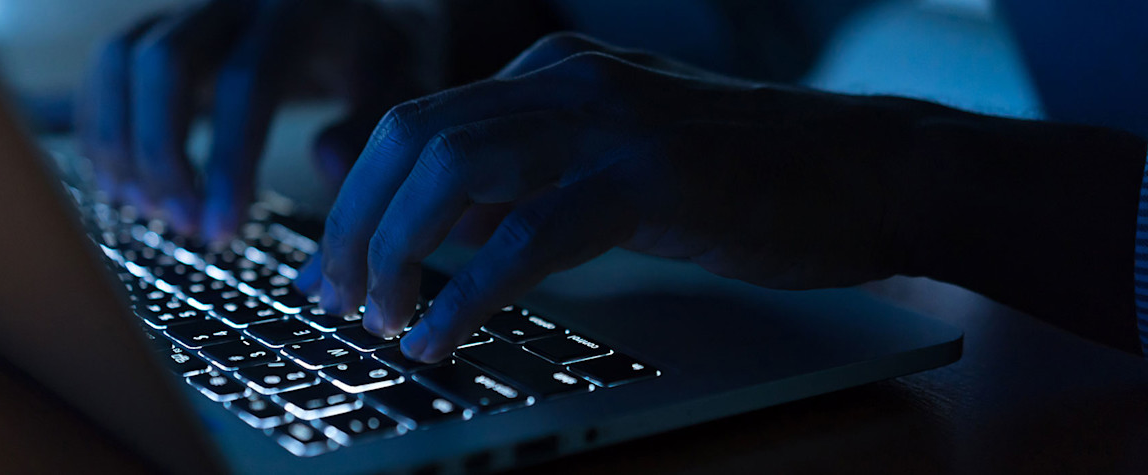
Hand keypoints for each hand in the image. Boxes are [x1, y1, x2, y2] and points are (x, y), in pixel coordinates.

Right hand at [75, 0, 438, 240]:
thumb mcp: (400, 91)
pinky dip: (104, 126)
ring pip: (122, 60)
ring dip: (122, 141)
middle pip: (164, 62)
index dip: (226, 160)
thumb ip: (371, 128)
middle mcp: (234, 2)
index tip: (222, 229)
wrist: (355, 20)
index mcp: (296, 12)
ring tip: (147, 209)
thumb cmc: (378, 64)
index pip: (246, 82)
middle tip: (184, 226)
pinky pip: (109, 67)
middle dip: (163, 153)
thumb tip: (328, 166)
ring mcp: (191, 12)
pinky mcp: (162, 31)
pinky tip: (124, 183)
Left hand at [298, 32, 944, 361]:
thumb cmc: (744, 181)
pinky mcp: (651, 175)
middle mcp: (564, 79)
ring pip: (452, 172)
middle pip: (410, 140)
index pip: (415, 125)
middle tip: (336, 300)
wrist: (872, 169)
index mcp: (548, 72)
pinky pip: (529, 233)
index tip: (330, 269)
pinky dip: (469, 292)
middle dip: (355, 227)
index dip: (354, 201)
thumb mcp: (606, 169)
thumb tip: (428, 225)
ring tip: (380, 322)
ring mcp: (608, 120)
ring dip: (396, 254)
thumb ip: (518, 181)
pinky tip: (441, 336)